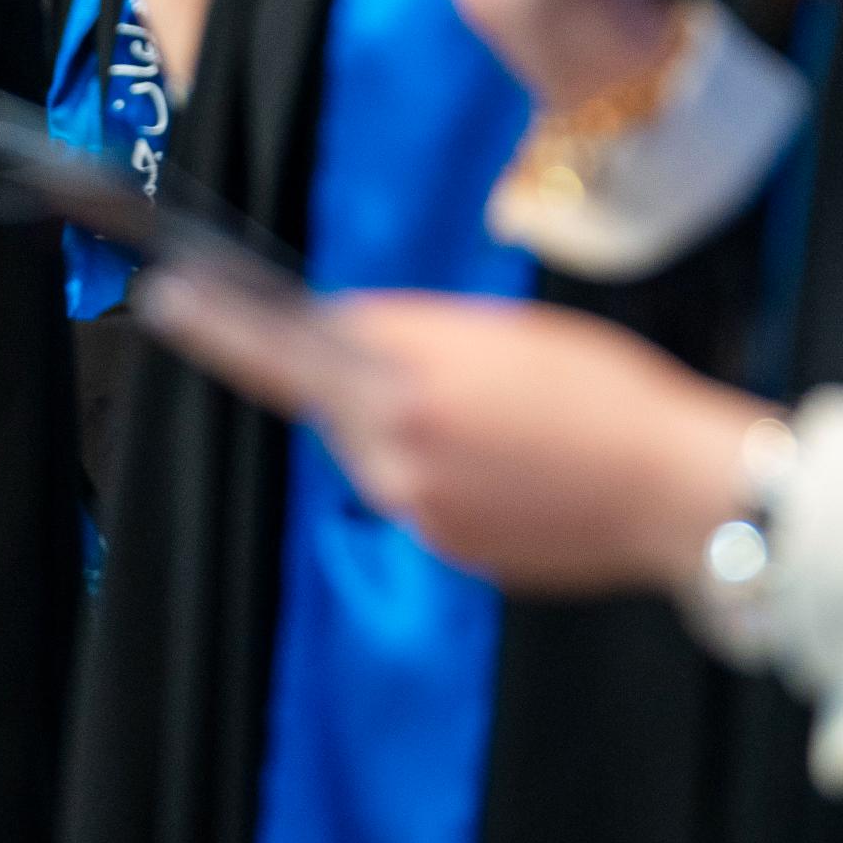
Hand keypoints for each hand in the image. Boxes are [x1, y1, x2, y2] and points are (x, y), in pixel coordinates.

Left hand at [134, 266, 770, 593]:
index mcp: (408, 371)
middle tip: (448, 372)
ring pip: (376, 449)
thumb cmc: (606, 393)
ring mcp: (415, 502)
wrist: (674, 492)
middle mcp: (395, 441)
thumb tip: (348, 333)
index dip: (221, 322)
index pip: (285, 342)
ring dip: (411, 427)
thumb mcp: (505, 333)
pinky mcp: (444, 544)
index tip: (169, 298)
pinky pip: (418, 493)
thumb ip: (412, 334)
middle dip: (362, 377)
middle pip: (333, 395)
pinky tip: (515, 465)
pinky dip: (447, 471)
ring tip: (506, 422)